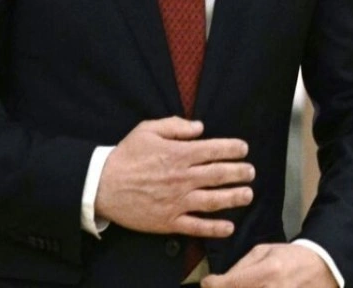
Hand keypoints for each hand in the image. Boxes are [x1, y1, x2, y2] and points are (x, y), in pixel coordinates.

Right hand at [93, 116, 252, 236]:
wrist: (101, 185)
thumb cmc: (125, 156)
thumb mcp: (147, 130)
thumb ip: (175, 125)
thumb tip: (200, 127)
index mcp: (178, 154)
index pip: (213, 150)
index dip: (232, 149)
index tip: (244, 149)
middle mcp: (182, 178)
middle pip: (218, 175)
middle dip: (239, 172)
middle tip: (251, 171)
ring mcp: (177, 201)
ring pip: (213, 200)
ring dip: (234, 197)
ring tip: (248, 194)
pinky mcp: (168, 221)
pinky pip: (196, 226)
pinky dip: (214, 228)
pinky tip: (229, 227)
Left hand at [202, 243, 335, 287]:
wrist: (321, 268)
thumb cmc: (288, 257)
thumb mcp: (264, 251)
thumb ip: (240, 267)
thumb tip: (217, 282)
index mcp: (268, 271)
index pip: (229, 284)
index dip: (212, 284)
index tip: (209, 282)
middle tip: (223, 287)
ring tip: (245, 287)